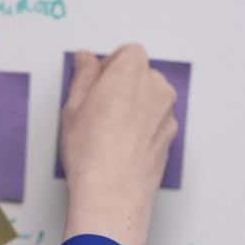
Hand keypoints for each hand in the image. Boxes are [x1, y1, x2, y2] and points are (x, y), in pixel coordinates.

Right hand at [59, 45, 176, 244]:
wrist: (111, 193)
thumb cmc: (92, 154)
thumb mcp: (74, 106)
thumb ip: (83, 75)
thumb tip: (86, 59)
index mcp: (132, 73)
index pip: (129, 51)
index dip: (110, 63)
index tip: (96, 79)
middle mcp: (156, 89)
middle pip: (142, 73)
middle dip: (123, 83)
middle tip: (98, 104)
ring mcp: (167, 114)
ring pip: (152, 98)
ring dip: (135, 104)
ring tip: (108, 128)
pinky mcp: (170, 137)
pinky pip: (157, 121)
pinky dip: (143, 125)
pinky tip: (121, 143)